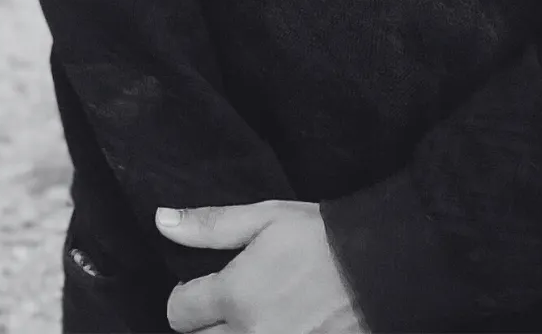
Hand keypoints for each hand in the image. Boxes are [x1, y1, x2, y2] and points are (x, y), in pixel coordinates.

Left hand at [155, 198, 370, 333]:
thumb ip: (210, 226)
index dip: (185, 296)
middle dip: (206, 324)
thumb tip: (161, 221)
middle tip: (230, 304)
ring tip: (251, 316)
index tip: (202, 286)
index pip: (178, 312)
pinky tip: (276, 325)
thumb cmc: (320, 237)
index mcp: (234, 296)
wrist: (380, 267)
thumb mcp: (265, 219)